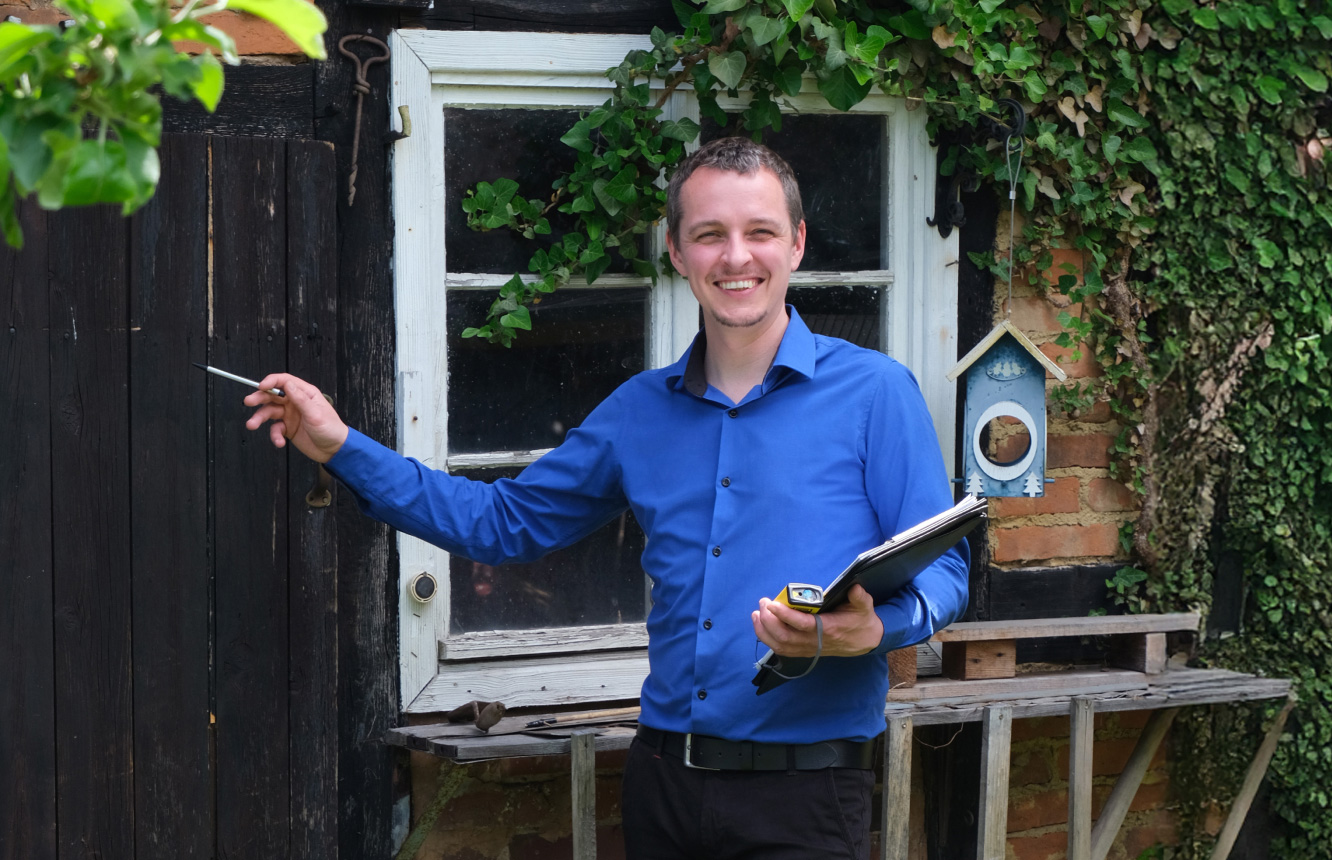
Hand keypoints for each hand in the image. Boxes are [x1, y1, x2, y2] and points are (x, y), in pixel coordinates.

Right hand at [243, 374, 348, 462]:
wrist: (334, 450)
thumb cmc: (331, 429)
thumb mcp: (315, 413)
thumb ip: (300, 399)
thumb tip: (287, 384)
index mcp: (305, 393)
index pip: (285, 381)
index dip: (271, 381)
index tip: (261, 386)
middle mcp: (295, 402)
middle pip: (273, 395)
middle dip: (259, 397)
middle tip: (249, 401)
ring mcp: (290, 415)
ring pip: (269, 412)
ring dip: (260, 418)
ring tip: (252, 424)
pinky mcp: (287, 428)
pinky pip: (275, 429)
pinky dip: (274, 435)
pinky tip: (279, 442)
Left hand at [752, 584, 882, 657]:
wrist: (865, 642)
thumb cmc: (861, 621)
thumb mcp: (865, 607)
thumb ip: (860, 598)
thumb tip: (855, 588)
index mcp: (829, 629)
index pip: (803, 624)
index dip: (785, 615)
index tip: (772, 604)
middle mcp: (816, 642)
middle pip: (785, 637)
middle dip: (769, 621)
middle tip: (763, 603)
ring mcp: (809, 648)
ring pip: (780, 645)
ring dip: (764, 631)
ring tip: (756, 614)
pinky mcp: (805, 651)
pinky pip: (782, 649)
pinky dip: (768, 639)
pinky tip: (761, 626)